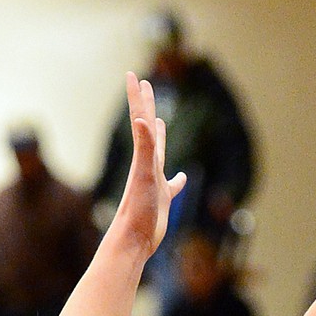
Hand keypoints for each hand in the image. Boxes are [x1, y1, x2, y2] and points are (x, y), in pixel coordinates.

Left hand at [112, 72, 186, 258]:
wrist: (134, 239)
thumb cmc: (138, 210)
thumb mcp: (144, 176)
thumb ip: (145, 148)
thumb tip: (144, 120)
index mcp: (145, 157)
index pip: (140, 119)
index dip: (138, 98)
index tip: (134, 75)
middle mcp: (148, 165)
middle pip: (148, 129)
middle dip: (146, 106)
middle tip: (146, 85)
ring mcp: (155, 182)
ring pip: (159, 153)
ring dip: (159, 136)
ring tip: (161, 121)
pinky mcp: (162, 200)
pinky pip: (172, 186)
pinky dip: (178, 181)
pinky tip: (182, 178)